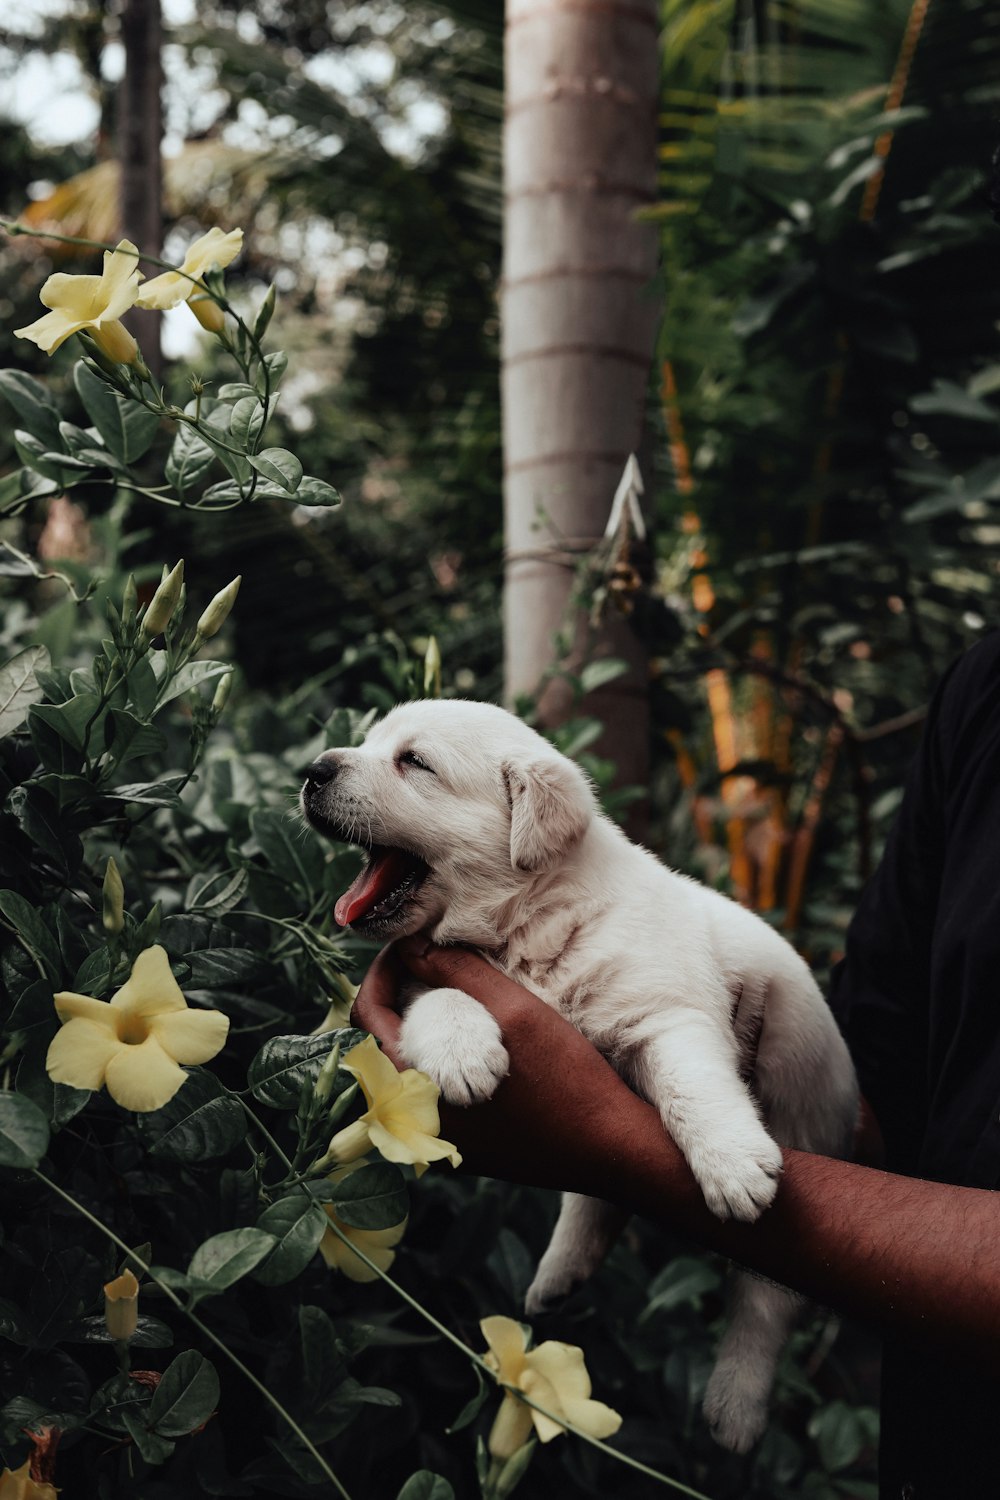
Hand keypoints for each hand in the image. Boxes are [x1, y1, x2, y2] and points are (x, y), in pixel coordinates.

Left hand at [351, 938, 677, 1196]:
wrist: (613, 1147)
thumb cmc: (567, 1078)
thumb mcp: (514, 1009)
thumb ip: (457, 971)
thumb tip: (411, 943)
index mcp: (414, 1091)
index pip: (365, 1019)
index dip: (382, 973)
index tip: (411, 947)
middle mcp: (416, 1125)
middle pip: (382, 1043)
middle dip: (400, 997)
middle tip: (433, 964)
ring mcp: (441, 1142)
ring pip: (408, 1069)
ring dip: (421, 1028)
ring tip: (458, 995)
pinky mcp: (467, 1150)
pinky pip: (434, 1094)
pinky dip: (442, 1060)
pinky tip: (479, 1038)